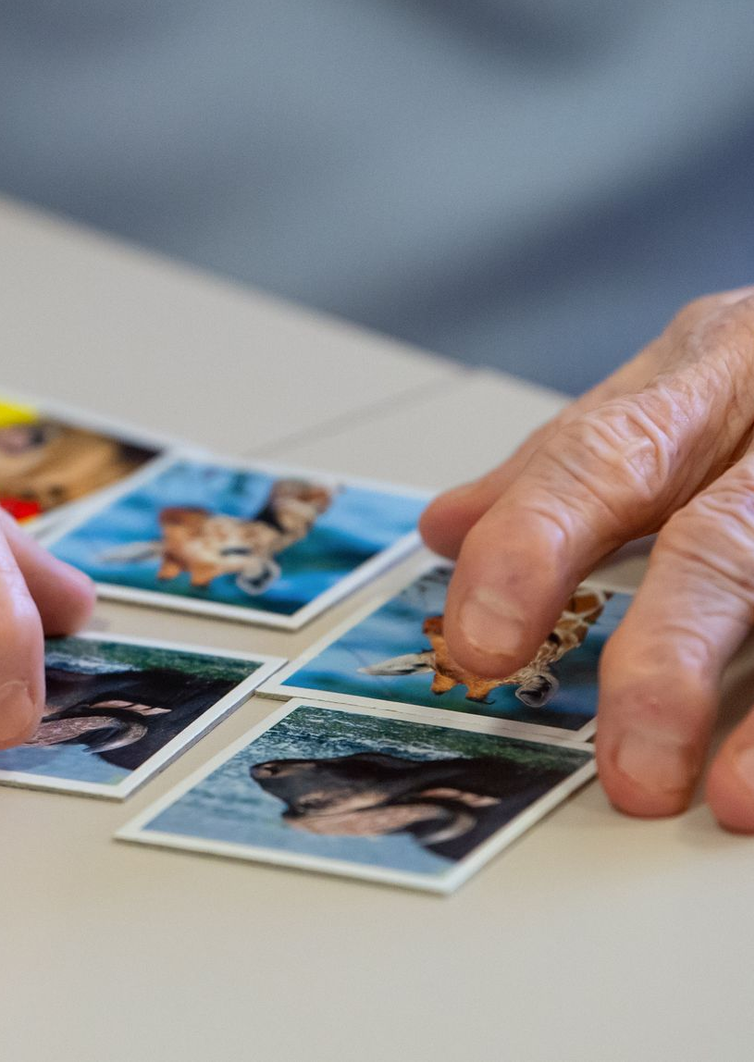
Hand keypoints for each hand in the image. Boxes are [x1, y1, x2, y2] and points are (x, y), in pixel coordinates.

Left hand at [420, 288, 753, 830]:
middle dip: (668, 652)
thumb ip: (562, 468)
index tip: (482, 641)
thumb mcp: (672, 391)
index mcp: (704, 375)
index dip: (535, 547)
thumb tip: (446, 528)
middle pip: (722, 540)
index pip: (600, 456)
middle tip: (625, 763)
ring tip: (731, 796)